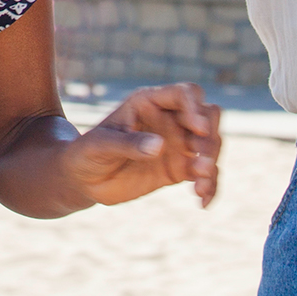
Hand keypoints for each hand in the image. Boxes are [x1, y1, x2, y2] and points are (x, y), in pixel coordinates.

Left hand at [59, 83, 221, 207]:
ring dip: (212, 163)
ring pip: (211, 145)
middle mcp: (169, 119)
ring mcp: (178, 144)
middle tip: (201, 159)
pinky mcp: (180, 168)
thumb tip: (159, 146)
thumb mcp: (101, 145)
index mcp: (150, 102)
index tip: (197, 128)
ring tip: (199, 187)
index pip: (185, 93)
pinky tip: (202, 202)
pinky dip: (210, 186)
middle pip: (208, 116)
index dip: (195, 107)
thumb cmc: (87, 152)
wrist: (84, 179)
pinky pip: (205, 174)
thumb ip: (129, 143)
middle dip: (210, 136)